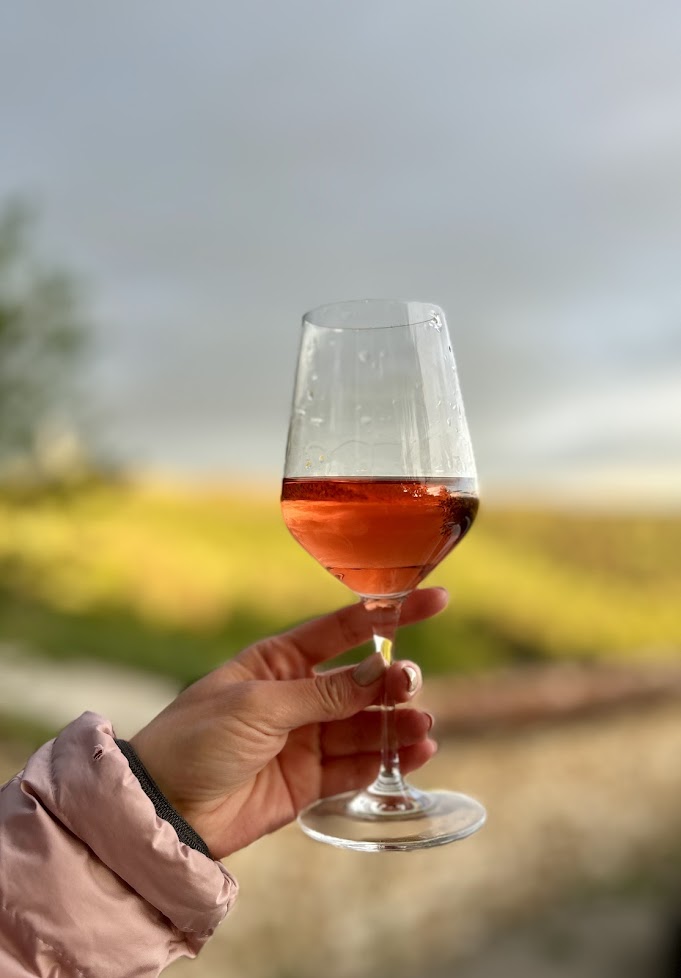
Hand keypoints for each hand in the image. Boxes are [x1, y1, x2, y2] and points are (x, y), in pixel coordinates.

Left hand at [130, 587, 446, 857]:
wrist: (163, 811)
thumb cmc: (196, 739)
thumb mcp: (259, 706)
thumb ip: (322, 693)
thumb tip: (378, 671)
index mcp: (278, 661)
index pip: (343, 629)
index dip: (389, 615)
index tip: (434, 600)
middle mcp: (296, 695)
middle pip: (359, 681)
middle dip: (391, 680)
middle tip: (411, 684)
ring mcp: (304, 738)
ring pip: (364, 725)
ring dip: (395, 723)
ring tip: (422, 725)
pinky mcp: (308, 781)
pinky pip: (357, 766)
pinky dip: (387, 760)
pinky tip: (415, 753)